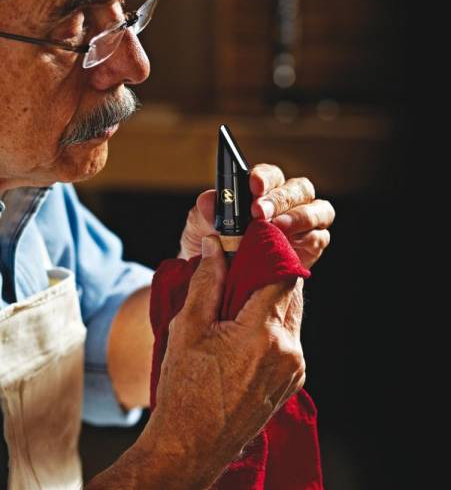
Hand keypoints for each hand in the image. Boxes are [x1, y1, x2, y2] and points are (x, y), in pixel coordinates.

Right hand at [142, 236, 304, 488]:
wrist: (191, 445)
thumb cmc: (185, 387)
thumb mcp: (189, 327)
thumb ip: (207, 280)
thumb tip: (215, 245)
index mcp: (263, 333)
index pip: (282, 274)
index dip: (270, 253)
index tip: (253, 242)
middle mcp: (288, 350)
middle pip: (291, 293)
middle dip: (270, 275)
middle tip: (243, 268)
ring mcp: (294, 368)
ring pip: (292, 315)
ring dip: (272, 300)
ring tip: (240, 300)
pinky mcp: (293, 381)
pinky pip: (290, 339)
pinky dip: (273, 325)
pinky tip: (246, 329)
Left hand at [178, 164, 334, 267]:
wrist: (217, 278)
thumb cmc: (212, 244)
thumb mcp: (200, 225)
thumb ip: (206, 210)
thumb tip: (209, 200)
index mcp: (262, 189)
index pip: (271, 175)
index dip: (265, 177)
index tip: (253, 184)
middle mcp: (288, 202)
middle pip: (299, 189)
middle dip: (280, 199)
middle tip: (259, 212)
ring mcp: (303, 223)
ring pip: (319, 209)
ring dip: (299, 216)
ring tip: (277, 228)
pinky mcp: (311, 247)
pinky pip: (319, 237)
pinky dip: (308, 238)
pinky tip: (289, 245)